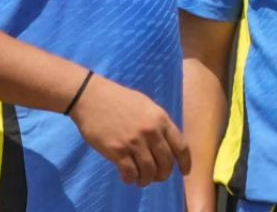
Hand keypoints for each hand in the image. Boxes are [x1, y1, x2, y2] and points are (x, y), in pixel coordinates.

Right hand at [69, 74, 192, 185]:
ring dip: (146, 180)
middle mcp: (151, 131)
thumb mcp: (147, 106)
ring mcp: (134, 142)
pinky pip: (130, 173)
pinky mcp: (117, 150)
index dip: (185, 163)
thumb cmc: (119, 99)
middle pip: (166, 163)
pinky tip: (128, 177)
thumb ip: (158, 124)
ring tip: (141, 179)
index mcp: (161, 119)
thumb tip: (166, 143)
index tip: (184, 172)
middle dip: (163, 175)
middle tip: (157, 177)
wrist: (91, 97)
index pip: (181, 147)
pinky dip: (131, 179)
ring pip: (149, 172)